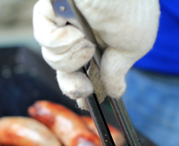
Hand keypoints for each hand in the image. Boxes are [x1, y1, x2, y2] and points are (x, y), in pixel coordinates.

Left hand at [33, 0, 159, 108]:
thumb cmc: (132, 7)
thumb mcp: (133, 47)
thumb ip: (118, 72)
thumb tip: (116, 93)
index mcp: (102, 45)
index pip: (87, 73)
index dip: (84, 90)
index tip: (85, 103)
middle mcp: (82, 36)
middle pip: (66, 73)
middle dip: (73, 85)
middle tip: (82, 87)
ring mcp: (65, 24)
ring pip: (55, 60)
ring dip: (71, 58)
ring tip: (85, 42)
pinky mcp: (50, 11)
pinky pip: (45, 39)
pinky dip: (60, 40)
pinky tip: (74, 30)